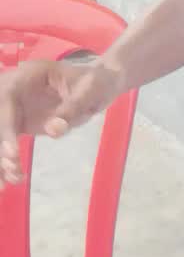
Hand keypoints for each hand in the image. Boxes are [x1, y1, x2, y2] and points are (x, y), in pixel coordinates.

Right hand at [0, 58, 124, 183]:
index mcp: (27, 75)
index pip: (6, 100)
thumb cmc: (96, 82)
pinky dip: (7, 161)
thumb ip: (72, 108)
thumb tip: (54, 130)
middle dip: (0, 147)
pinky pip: (7, 142)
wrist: (101, 84)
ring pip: (0, 134)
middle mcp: (14, 91)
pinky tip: (10, 179)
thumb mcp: (90, 90)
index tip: (12, 153)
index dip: (5, 127)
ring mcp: (14, 108)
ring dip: (2, 158)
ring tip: (10, 181)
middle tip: (12, 169)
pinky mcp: (18, 122)